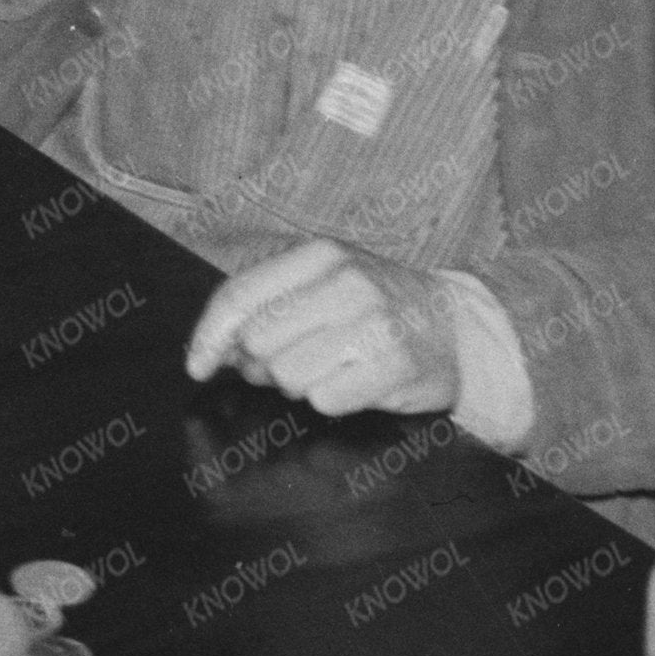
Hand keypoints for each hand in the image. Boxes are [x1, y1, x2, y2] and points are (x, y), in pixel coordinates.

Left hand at [187, 241, 472, 423]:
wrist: (457, 326)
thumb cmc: (378, 307)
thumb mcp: (324, 284)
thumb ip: (268, 306)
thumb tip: (216, 350)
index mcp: (321, 255)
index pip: (241, 295)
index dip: (209, 336)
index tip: (197, 366)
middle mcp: (348, 282)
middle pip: (260, 343)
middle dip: (265, 364)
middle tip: (295, 360)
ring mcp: (375, 322)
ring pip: (290, 376)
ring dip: (302, 384)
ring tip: (333, 367)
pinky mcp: (396, 364)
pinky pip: (327, 400)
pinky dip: (334, 400)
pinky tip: (356, 381)